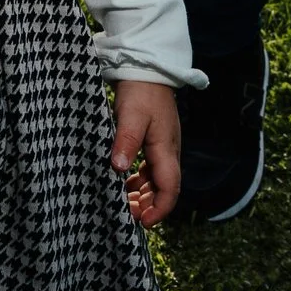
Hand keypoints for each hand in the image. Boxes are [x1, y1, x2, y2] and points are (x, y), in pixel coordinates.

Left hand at [111, 80, 181, 227]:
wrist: (147, 69)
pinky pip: (151, 169)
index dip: (160, 209)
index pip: (171, 188)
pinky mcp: (154, 140)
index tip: (144, 221)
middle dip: (150, 206)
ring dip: (144, 194)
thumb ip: (126, 143)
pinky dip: (140, 181)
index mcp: (166, 150)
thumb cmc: (140, 92)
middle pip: (165, 188)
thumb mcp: (131, 117)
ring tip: (125, 204)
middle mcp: (168, 152)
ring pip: (157, 180)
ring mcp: (162, 146)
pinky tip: (126, 183)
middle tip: (128, 216)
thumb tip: (120, 169)